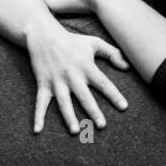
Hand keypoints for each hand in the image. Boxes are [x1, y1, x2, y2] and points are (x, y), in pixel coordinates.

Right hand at [21, 0, 130, 133]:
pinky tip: (37, 130)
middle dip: (93, 111)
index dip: (114, 95)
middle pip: (84, 96)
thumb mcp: (94, 43)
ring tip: (75, 131)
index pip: (103, 83)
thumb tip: (128, 67)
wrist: (43, 35)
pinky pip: (40, 103)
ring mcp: (56, 81)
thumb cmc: (72, 41)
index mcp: (86, 67)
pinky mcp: (43, 84)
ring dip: (69, 117)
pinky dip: (38, 117)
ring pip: (63, 102)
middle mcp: (72, 76)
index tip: (124, 107)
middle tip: (102, 125)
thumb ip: (113, 54)